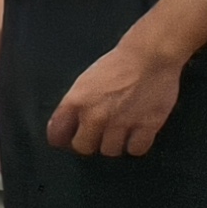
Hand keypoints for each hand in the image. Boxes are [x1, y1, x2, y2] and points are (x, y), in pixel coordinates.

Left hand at [49, 37, 182, 156]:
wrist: (150, 56)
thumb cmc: (117, 64)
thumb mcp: (85, 82)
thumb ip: (74, 105)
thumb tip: (68, 125)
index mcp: (76, 102)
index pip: (56, 135)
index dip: (63, 139)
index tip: (69, 139)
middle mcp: (95, 116)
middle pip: (83, 148)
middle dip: (89, 143)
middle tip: (98, 135)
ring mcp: (121, 123)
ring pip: (110, 152)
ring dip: (114, 144)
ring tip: (120, 132)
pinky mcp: (146, 127)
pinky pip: (136, 150)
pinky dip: (136, 145)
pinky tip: (136, 135)